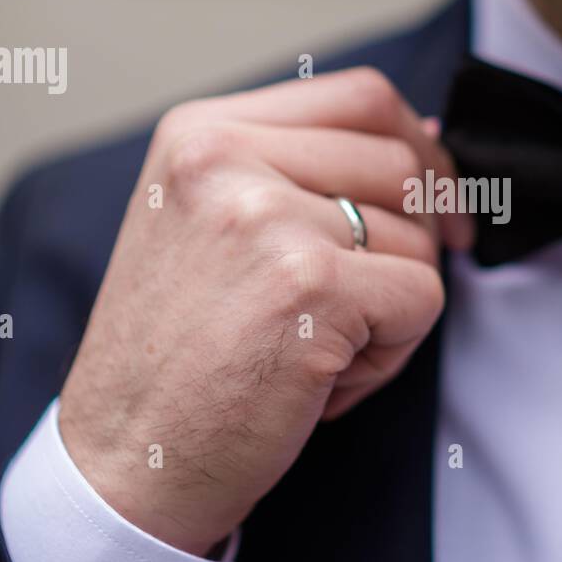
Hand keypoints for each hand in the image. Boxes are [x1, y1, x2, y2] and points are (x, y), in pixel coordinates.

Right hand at [58, 68, 471, 555]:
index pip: (360, 96)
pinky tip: (323, 381)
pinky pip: (422, 298)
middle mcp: (226, 159)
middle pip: (400, 162)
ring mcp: (267, 218)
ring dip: (393, 307)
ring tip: (318, 351)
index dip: (419, 150)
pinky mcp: (311, 286)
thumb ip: (305, 175)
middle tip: (377, 302)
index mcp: (201, 134)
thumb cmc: (177, 360)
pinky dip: (392, 353)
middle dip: (420, 236)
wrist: (125, 464)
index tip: (436, 205)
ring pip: (418, 236)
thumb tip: (427, 140)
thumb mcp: (211, 228)